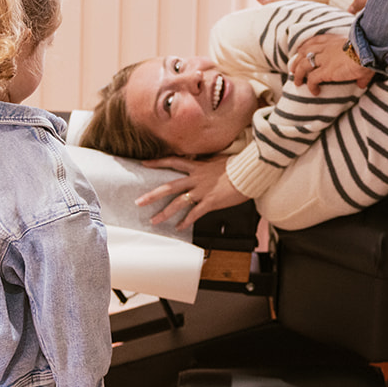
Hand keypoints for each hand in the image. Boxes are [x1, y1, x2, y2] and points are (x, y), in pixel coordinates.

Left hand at [135, 154, 249, 228]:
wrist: (249, 171)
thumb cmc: (237, 165)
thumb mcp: (218, 159)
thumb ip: (206, 163)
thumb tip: (201, 163)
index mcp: (198, 166)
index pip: (173, 162)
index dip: (157, 162)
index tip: (144, 163)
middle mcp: (196, 178)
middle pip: (169, 186)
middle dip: (152, 195)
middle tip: (138, 202)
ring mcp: (202, 190)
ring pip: (178, 202)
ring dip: (165, 212)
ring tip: (154, 220)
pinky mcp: (211, 201)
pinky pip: (195, 213)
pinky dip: (186, 221)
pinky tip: (178, 227)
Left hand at [289, 33, 373, 90]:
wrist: (367, 51)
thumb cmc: (368, 51)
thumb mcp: (361, 55)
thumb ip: (359, 71)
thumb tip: (362, 83)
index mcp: (332, 41)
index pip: (313, 41)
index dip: (305, 46)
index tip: (300, 52)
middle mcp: (325, 48)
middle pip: (304, 52)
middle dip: (296, 60)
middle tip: (293, 68)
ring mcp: (324, 59)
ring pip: (303, 65)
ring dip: (298, 74)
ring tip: (297, 82)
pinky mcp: (326, 71)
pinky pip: (312, 79)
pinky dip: (311, 86)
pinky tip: (314, 92)